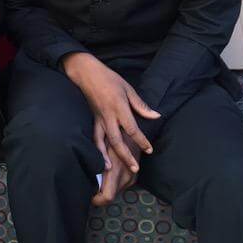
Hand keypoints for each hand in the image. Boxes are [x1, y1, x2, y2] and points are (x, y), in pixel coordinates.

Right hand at [62, 53, 159, 172]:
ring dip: (106, 156)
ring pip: (102, 141)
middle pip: (117, 140)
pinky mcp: (92, 119)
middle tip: (134, 168)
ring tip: (110, 169)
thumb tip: (156, 116)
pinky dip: (96, 148)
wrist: (86, 73)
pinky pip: (93, 136)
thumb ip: (141, 105)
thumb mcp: (128, 89)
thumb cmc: (109, 79)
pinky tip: (99, 158)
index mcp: (119, 107)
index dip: (142, 141)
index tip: (149, 150)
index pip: (132, 129)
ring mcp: (98, 118)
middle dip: (126, 155)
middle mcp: (108, 116)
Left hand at [91, 136, 139, 206]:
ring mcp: (131, 178)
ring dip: (106, 190)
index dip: (97, 200)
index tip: (88, 197)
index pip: (107, 197)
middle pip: (111, 196)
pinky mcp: (133, 177)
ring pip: (116, 192)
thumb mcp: (99, 147)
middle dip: (99, 196)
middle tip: (89, 190)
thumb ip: (94, 163)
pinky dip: (112, 185)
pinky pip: (121, 186)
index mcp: (116, 172)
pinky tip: (104, 178)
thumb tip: (83, 177)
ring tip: (95, 183)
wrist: (132, 132)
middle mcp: (125, 178)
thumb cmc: (111, 136)